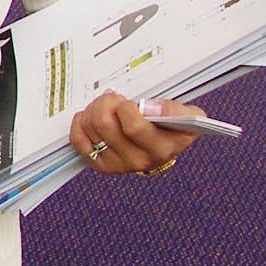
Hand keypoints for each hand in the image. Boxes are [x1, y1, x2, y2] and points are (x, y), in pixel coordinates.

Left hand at [68, 93, 201, 176]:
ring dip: (93, 110)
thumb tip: (148, 107)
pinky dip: (80, 124)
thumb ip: (174, 109)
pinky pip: (79, 140)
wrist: (162, 147)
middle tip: (114, 100)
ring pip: (91, 128)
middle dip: (106, 103)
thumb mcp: (187, 115)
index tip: (130, 103)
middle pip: (105, 124)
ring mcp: (119, 165)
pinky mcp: (101, 165)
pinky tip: (91, 119)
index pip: (134, 127)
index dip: (126, 108)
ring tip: (105, 108)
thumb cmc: (172, 127)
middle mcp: (140, 161)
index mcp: (162, 149)